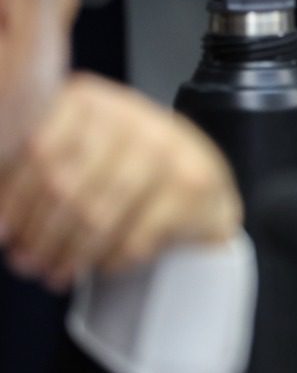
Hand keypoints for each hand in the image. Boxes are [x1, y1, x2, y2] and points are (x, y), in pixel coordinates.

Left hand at [0, 75, 241, 290]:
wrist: (200, 183)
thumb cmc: (125, 170)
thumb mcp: (78, 154)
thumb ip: (38, 170)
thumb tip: (3, 221)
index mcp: (91, 101)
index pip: (39, 148)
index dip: (14, 198)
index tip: (4, 231)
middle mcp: (131, 117)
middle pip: (66, 185)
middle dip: (40, 234)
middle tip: (26, 262)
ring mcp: (167, 149)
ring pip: (98, 215)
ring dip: (70, 253)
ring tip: (56, 272)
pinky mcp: (194, 185)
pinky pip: (136, 236)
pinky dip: (112, 259)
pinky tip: (101, 264)